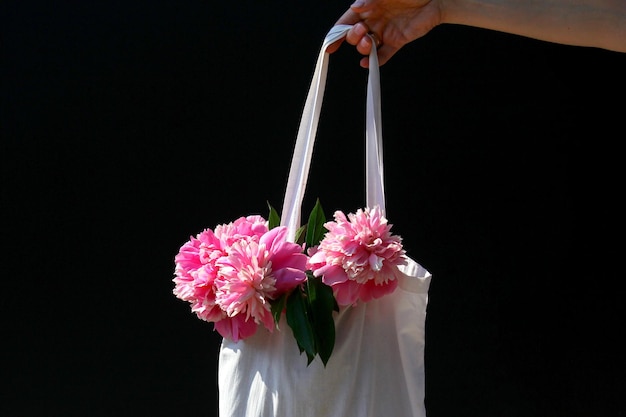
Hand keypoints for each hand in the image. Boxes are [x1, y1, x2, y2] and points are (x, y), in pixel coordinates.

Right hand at [327, 0, 441, 66]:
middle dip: (352, 37)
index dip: (336, 33)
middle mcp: (374, 21)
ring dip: (363, 48)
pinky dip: (376, 61)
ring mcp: (385, 32)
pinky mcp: (397, 41)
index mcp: (368, 7)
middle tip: (361, 31)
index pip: (346, 21)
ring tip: (369, 43)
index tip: (329, 44)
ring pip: (367, 46)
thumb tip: (356, 7)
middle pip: (354, 36)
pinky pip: (384, 55)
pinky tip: (368, 63)